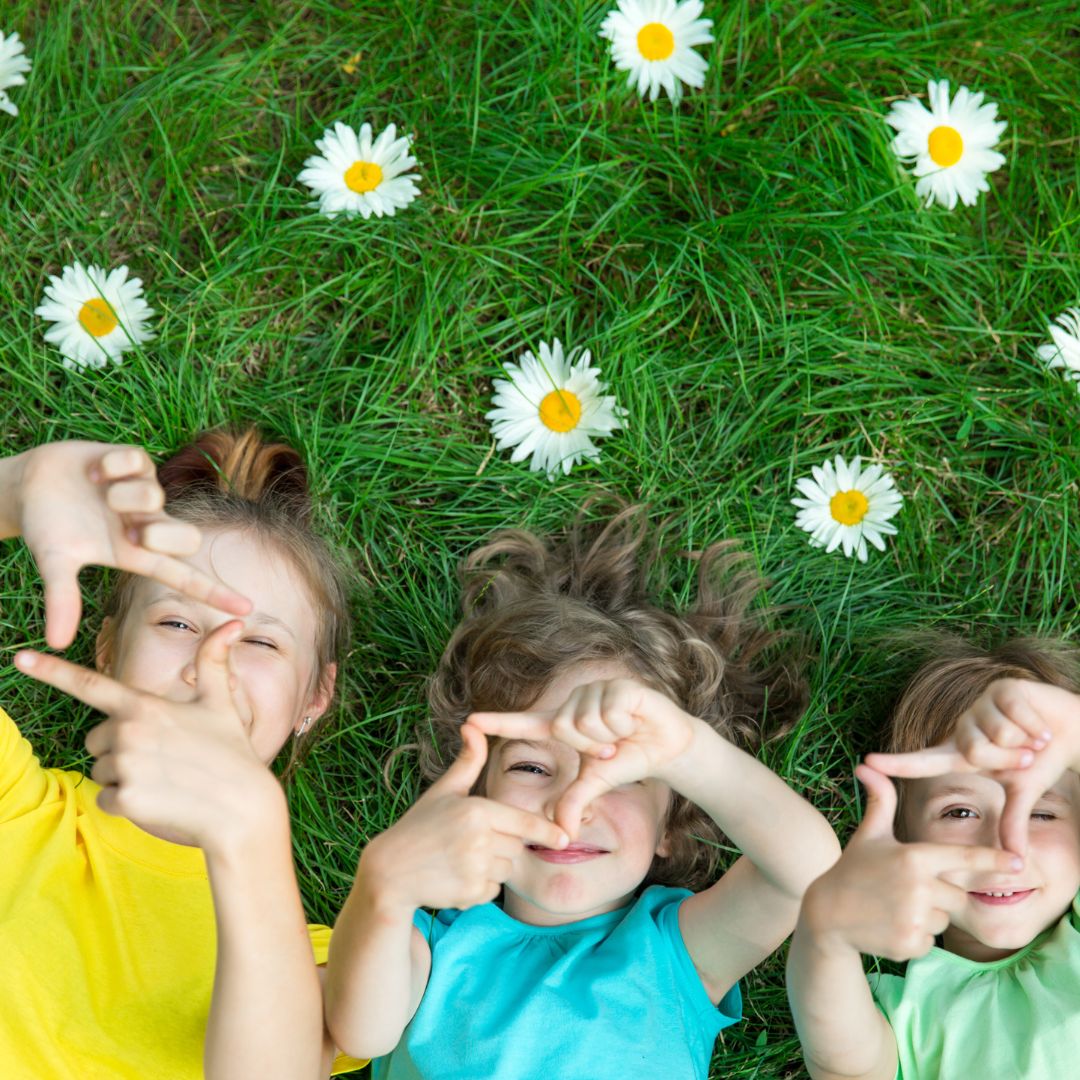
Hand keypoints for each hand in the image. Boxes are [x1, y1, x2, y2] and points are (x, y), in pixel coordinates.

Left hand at [13, 622, 276, 852]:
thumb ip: (214, 661)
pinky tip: (161, 800)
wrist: (241, 807)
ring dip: (124, 777)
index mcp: (145, 706)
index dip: (51, 670)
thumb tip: (233, 623)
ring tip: (165, 778)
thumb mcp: (221, 703)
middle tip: (161, 756)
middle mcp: (128, 732)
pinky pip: (107, 799)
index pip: (90, 684)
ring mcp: (125, 767)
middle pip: (95, 739)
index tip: (20, 658)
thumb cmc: (231, 752)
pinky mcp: (126, 799)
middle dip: (118, 748)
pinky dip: (129, 803)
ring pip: (100, 770)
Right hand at [15, 441, 250, 647]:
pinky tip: (95, 472)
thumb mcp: (55, 561)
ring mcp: (145, 493)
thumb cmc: (47, 528)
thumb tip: (56, 644)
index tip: (247, 609)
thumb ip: (61, 599)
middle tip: (131, 532)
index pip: (184, 578)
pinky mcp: (136, 462)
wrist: (27, 484)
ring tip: (99, 493)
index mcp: (137, 554)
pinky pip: (137, 461)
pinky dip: (111, 467)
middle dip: (162, 535)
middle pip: (189, 539)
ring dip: (123, 495)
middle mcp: (149, 525)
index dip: (216, 593)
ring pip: (156, 495)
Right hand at [361, 725, 567, 911]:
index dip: (547, 832)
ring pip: (507, 869)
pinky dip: (480, 887)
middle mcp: (480, 840)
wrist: (390, 871)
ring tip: (459, 859)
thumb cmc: (419, 826)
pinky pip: (492, 891)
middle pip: (517, 846)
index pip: (524, 823)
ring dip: (492, 867)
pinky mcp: (471, 894)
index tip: (565, 839)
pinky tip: (455, 878)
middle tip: (469, 842)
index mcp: (477, 811)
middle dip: (502, 845)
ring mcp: (475, 869)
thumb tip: (473, 725)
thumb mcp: (444, 791)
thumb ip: (468, 761)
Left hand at [468, 678, 695, 835]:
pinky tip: (634, 722)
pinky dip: (624, 725)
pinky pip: (608, 712)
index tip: (468, 722)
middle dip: (590, 746)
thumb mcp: (597, 782)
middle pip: (562, 726)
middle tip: (610, 747)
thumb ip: (575, 801)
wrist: (667, 747)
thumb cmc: (628, 760)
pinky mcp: (618, 685)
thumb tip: (562, 832)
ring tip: (623, 733)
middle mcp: (574, 703)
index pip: (523, 723)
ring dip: (609, 737)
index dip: (497, 723)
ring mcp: (595, 690)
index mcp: (563, 724)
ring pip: (585, 720)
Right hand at [799, 765, 1020, 961]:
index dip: (994, 859)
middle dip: (939, 894)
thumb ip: (881, 802)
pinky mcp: (911, 944)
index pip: (963, 857)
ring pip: (944, 919)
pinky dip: (915, 936)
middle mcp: (918, 887)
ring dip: (927, 916)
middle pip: (957, 894)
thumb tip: (866, 765)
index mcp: (913, 857)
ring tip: (894, 907)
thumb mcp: (869, 835)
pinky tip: (890, 926)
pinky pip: (931, 940)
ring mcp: (915, 918)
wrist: (827, 914)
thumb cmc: (853, 869)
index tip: (1019, 862)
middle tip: (904, 890)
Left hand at [866, 679, 1079, 855]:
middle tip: (1025, 756)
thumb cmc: (1042, 761)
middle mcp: (963, 726)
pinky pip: (1015, 715)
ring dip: (1025, 741)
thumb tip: (1015, 859)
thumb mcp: (1022, 792)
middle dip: (1009, 759)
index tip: (866, 763)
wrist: (1073, 731)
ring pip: (996, 733)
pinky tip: (1041, 724)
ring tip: (1033, 737)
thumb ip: (1012, 821)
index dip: (896, 763)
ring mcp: (979, 704)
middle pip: (972, 750)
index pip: (923, 760)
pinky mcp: (1000, 688)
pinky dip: (1036, 726)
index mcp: (961, 752)